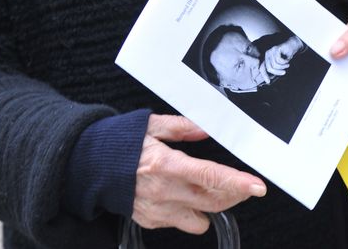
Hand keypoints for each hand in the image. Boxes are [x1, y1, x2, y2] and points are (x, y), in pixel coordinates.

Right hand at [132, 114, 266, 233]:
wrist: (90, 167)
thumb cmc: (121, 142)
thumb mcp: (152, 125)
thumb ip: (183, 126)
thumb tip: (207, 127)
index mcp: (166, 164)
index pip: (210, 176)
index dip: (236, 183)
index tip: (257, 186)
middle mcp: (164, 191)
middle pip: (212, 201)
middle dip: (234, 194)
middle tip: (245, 185)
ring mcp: (157, 210)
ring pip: (201, 218)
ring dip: (215, 205)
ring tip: (216, 189)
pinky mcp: (151, 221)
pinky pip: (182, 222)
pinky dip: (192, 211)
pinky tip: (188, 195)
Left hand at [262, 35, 303, 77]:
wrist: (293, 46)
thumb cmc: (286, 55)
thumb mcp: (280, 64)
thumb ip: (274, 69)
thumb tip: (269, 79)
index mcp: (267, 58)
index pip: (262, 68)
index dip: (264, 75)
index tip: (268, 82)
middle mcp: (267, 54)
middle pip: (269, 68)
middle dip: (277, 72)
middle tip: (284, 72)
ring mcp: (271, 51)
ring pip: (274, 65)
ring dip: (282, 67)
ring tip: (287, 65)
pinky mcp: (276, 49)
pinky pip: (279, 60)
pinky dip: (284, 62)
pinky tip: (287, 60)